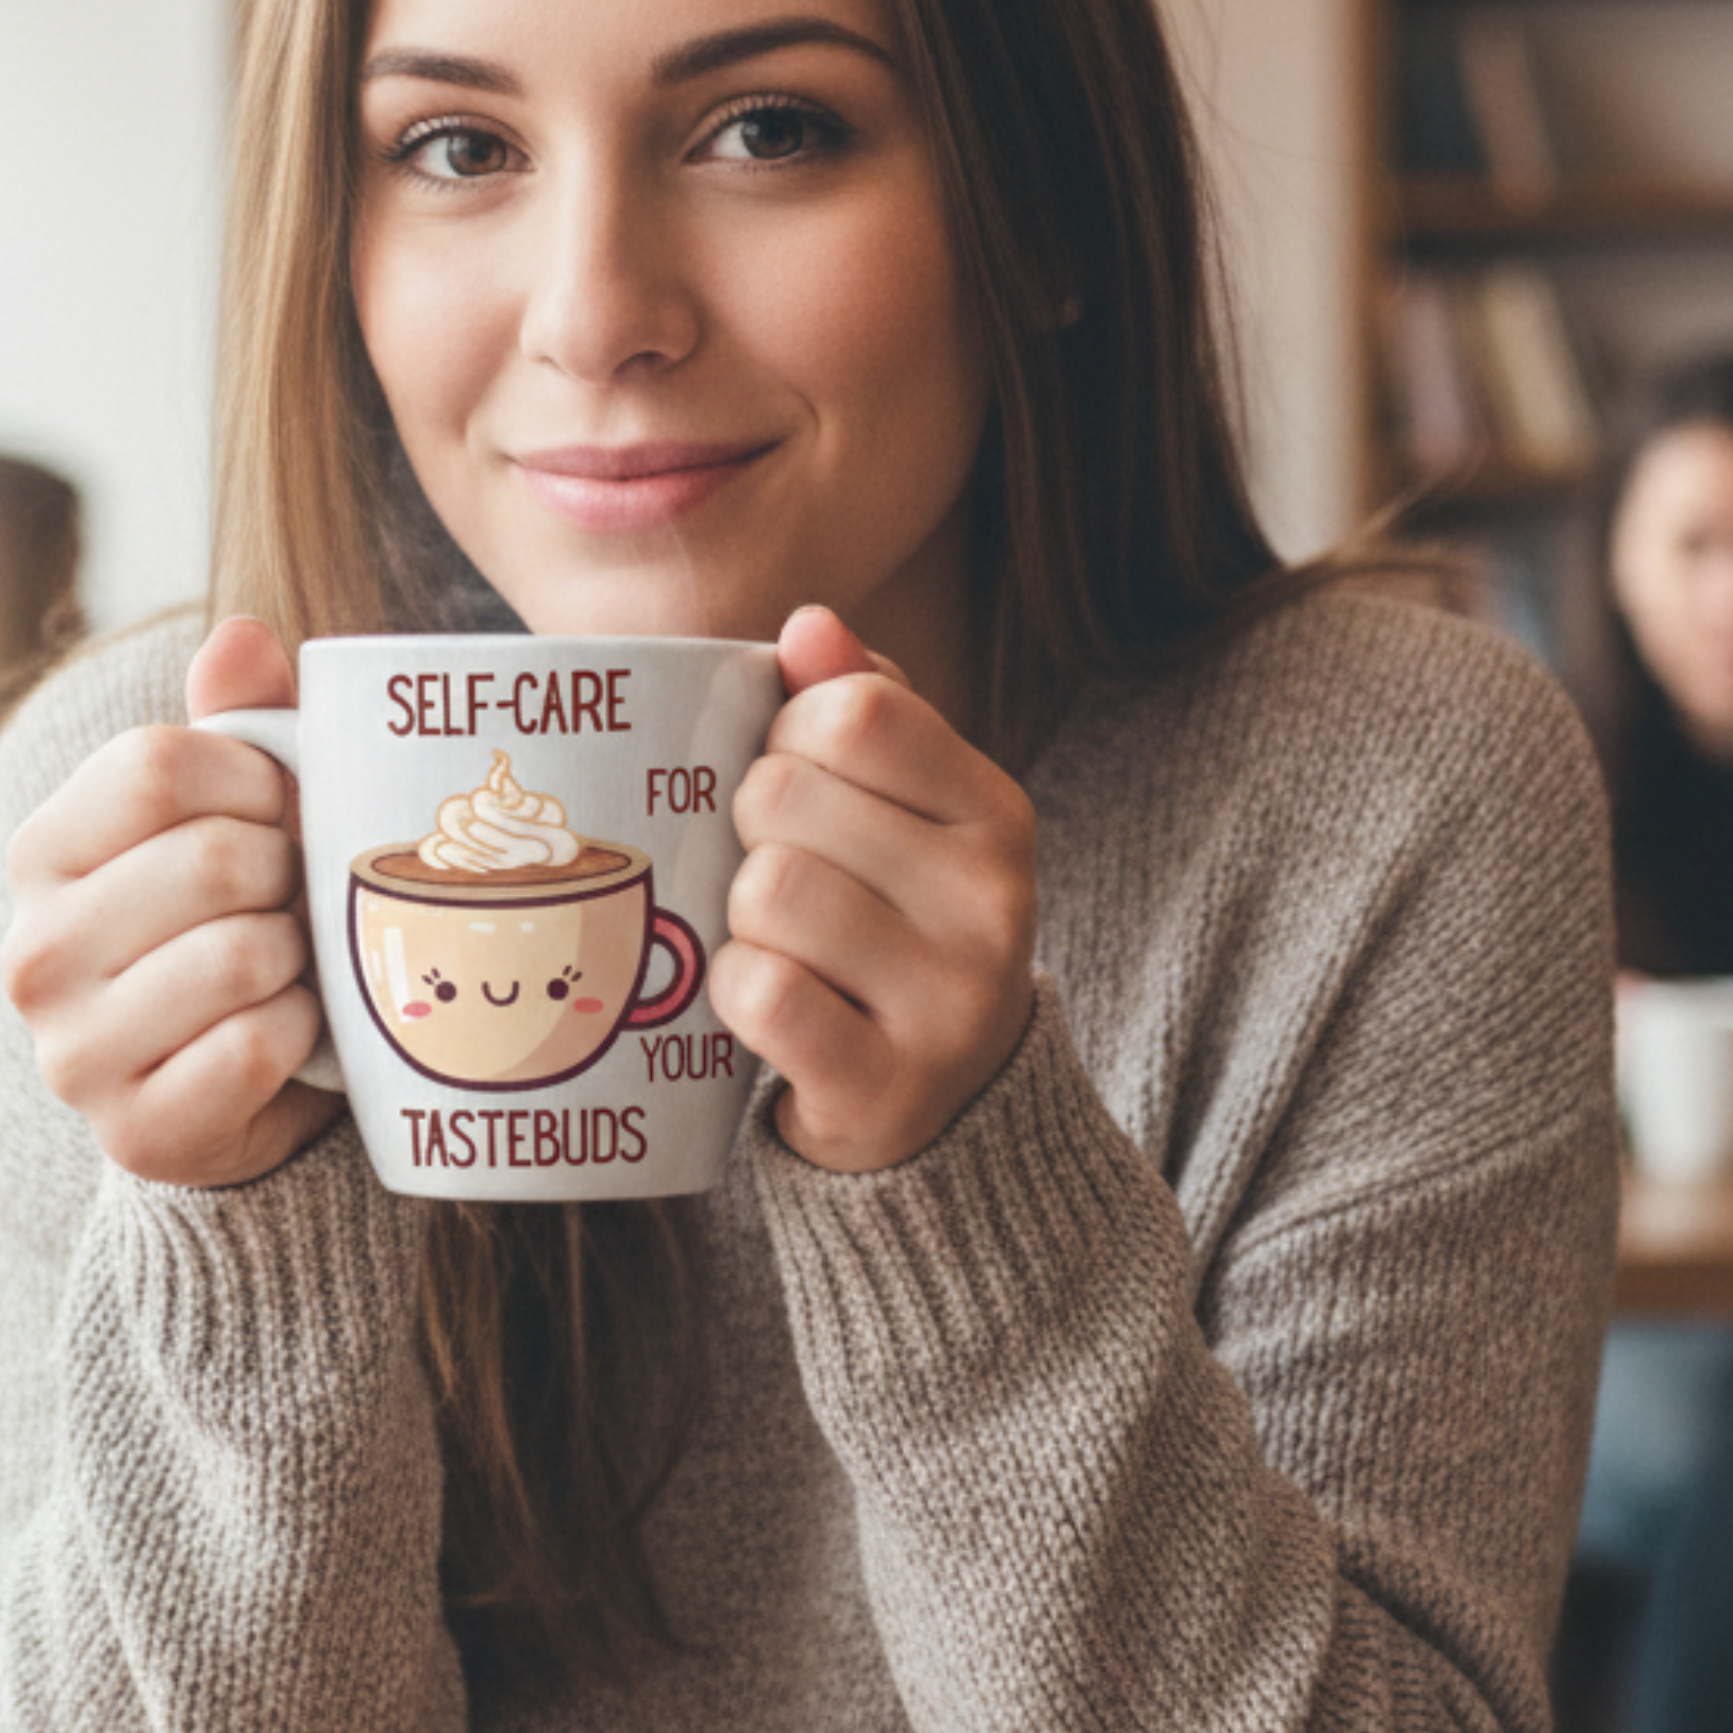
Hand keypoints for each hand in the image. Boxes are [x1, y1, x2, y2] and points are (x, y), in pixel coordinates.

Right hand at [0, 616, 344, 1187]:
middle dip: (286, 874)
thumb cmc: (235, 923)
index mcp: (41, 853)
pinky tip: (286, 1036)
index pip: (155, 766)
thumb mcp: (233, 815)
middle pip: (211, 859)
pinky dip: (301, 1033)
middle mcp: (32, 953)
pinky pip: (259, 1047)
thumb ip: (237, 723)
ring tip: (288, 966)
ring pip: (241, 955)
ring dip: (299, 957)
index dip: (253, 778)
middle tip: (292, 900)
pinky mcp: (136, 1132)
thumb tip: (241, 635)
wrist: (234, 1090)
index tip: (278, 809)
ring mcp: (73, 1053)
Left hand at [711, 605, 1037, 1173]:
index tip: (792, 782)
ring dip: (739, 919)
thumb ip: (865, 704)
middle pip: (786, 797)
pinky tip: (765, 1004)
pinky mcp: (885, 1089)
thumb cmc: (894, 925)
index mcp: (997, 815)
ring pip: (768, 892)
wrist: (940, 1109)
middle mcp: (993, 904)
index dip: (785, 734)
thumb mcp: (903, 810)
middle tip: (777, 875)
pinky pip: (761, 994)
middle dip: (749, 831)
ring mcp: (949, 1004)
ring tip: (776, 943)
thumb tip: (810, 623)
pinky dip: (735, 994)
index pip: (853, 711)